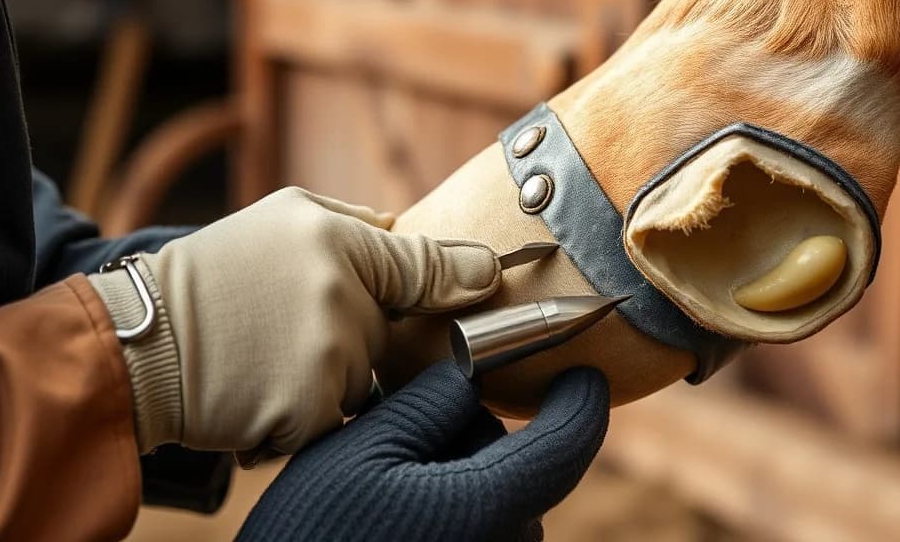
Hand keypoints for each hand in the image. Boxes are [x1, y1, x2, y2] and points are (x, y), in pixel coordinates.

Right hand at [88, 187, 500, 453]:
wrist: (137, 343)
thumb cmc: (210, 278)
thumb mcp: (281, 218)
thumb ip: (353, 223)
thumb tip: (407, 222)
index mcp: (339, 240)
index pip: (431, 267)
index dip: (466, 277)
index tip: (490, 279)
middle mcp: (344, 293)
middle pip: (389, 335)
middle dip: (354, 341)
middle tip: (287, 330)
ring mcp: (331, 354)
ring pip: (362, 382)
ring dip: (327, 382)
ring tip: (266, 359)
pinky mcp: (312, 408)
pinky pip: (334, 419)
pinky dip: (303, 417)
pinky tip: (260, 390)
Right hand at [236, 361, 609, 541]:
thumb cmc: (316, 533)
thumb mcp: (363, 448)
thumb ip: (431, 402)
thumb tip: (472, 377)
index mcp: (489, 503)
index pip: (568, 443)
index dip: (582, 401)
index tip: (584, 373)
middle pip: (521, 465)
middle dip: (477, 439)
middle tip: (404, 443)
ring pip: (500, 499)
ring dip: (462, 479)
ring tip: (388, 493)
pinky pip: (483, 531)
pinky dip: (453, 510)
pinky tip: (397, 520)